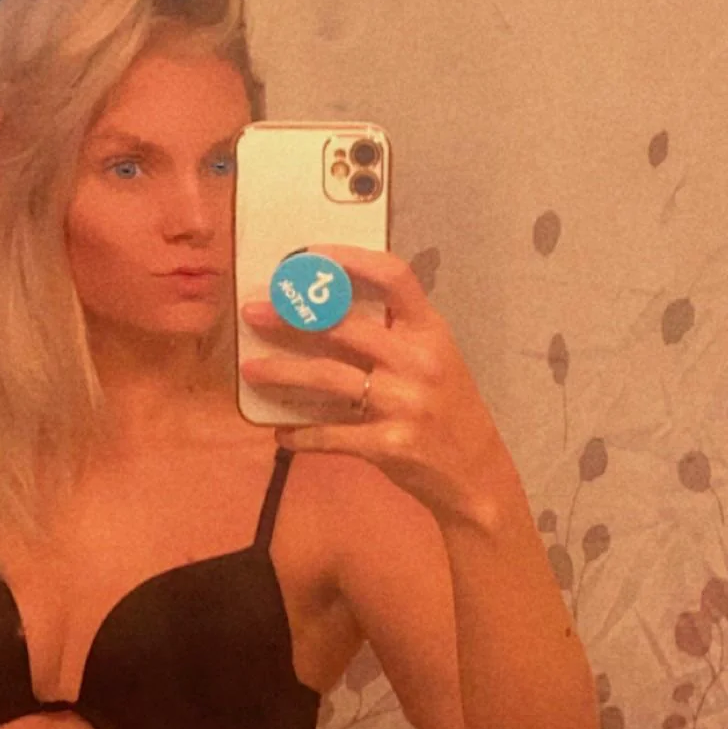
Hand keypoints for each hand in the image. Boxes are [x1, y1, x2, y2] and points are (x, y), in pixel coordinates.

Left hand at [240, 243, 508, 523]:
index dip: (351, 260)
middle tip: (254, 312)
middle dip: (292, 318)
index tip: (309, 255)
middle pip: (345, 327)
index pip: (394, 277)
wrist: (476, 473)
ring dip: (282, 372)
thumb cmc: (448, 410)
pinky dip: (301, 434)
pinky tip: (280, 432)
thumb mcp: (436, 360)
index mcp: (431, 332)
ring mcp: (404, 404)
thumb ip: (397, 335)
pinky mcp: (389, 445)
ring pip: (328, 378)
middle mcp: (418, 362)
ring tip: (251, 370)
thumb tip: (329, 312)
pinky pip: (331, 434)